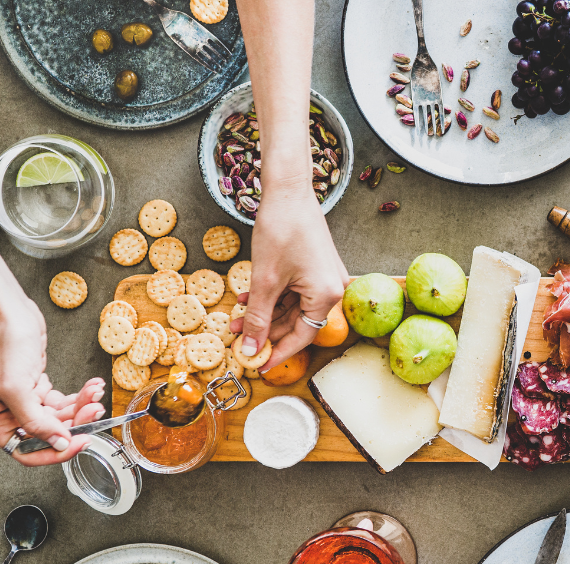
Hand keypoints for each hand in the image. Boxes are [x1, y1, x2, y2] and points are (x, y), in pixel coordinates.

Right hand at [0, 297, 104, 465]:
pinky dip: (79, 395)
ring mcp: (25, 401)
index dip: (56, 452)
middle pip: (49, 433)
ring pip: (60, 417)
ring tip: (95, 393)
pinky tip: (91, 387)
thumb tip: (58, 443)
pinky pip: (63, 400)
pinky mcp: (38, 387)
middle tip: (95, 410)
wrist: (8, 312)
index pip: (27, 452)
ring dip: (82, 406)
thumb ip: (37, 421)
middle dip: (76, 422)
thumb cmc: (2, 343)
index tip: (81, 442)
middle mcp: (8, 414)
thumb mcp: (16, 388)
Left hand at [233, 186, 346, 369]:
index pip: (303, 336)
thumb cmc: (282, 229)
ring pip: (292, 308)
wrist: (288, 192)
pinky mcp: (314, 269)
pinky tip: (248, 298)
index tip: (258, 365)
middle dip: (266, 331)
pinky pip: (292, 292)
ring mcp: (323, 278)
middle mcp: (331, 289)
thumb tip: (251, 348)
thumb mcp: (265, 279)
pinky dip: (271, 297)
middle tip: (240, 340)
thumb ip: (258, 317)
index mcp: (327, 295)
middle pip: (297, 323)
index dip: (278, 352)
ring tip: (237, 319)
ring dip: (264, 314)